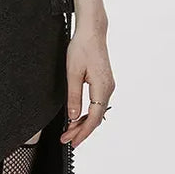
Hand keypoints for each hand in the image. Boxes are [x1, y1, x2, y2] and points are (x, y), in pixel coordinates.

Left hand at [60, 22, 114, 148]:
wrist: (92, 32)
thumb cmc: (82, 48)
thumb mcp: (72, 74)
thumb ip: (73, 97)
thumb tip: (72, 118)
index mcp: (102, 88)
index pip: (93, 118)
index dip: (82, 132)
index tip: (72, 142)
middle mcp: (108, 89)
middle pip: (96, 118)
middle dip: (81, 131)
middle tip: (66, 139)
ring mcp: (108, 87)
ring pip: (96, 112)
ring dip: (83, 123)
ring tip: (69, 132)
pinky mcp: (104, 84)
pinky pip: (97, 105)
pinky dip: (87, 114)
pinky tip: (77, 119)